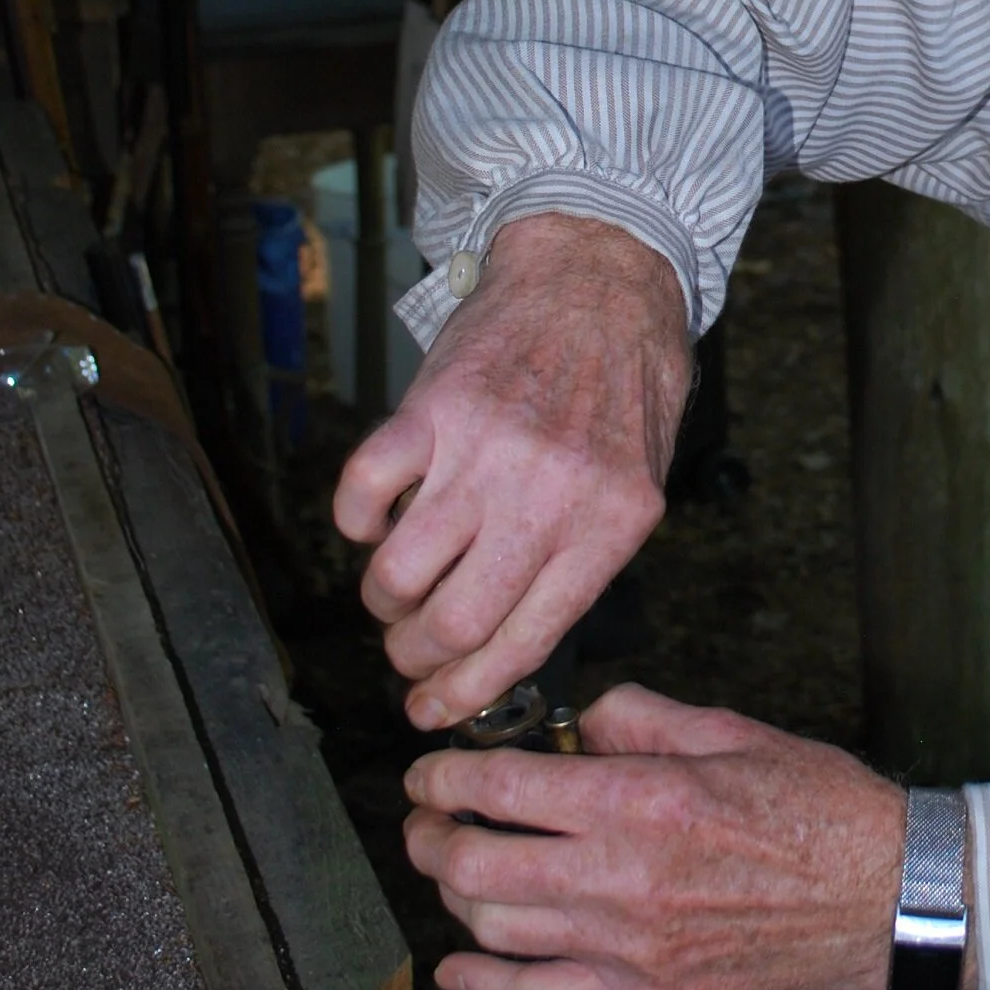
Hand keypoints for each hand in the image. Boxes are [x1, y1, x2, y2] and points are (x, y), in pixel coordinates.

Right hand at [335, 215, 691, 729]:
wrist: (601, 279)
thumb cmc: (623, 386)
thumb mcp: (635, 487)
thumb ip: (582, 561)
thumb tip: (508, 645)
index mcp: (606, 529)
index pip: (523, 644)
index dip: (465, 694)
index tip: (430, 710)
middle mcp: (545, 498)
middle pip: (452, 624)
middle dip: (415, 658)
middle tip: (407, 651)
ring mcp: (484, 452)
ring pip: (398, 572)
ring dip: (381, 600)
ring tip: (391, 590)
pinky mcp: (432, 409)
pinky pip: (363, 493)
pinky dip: (353, 524)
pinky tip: (373, 521)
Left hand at [401, 682, 909, 989]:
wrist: (884, 897)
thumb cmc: (818, 809)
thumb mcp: (730, 730)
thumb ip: (639, 718)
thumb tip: (576, 722)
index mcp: (644, 800)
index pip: (503, 789)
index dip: (447, 777)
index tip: (432, 771)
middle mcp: (624, 877)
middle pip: (476, 865)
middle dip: (431, 836)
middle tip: (428, 817)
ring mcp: (631, 947)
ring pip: (496, 930)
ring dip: (455, 897)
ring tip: (454, 869)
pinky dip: (484, 984)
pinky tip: (456, 966)